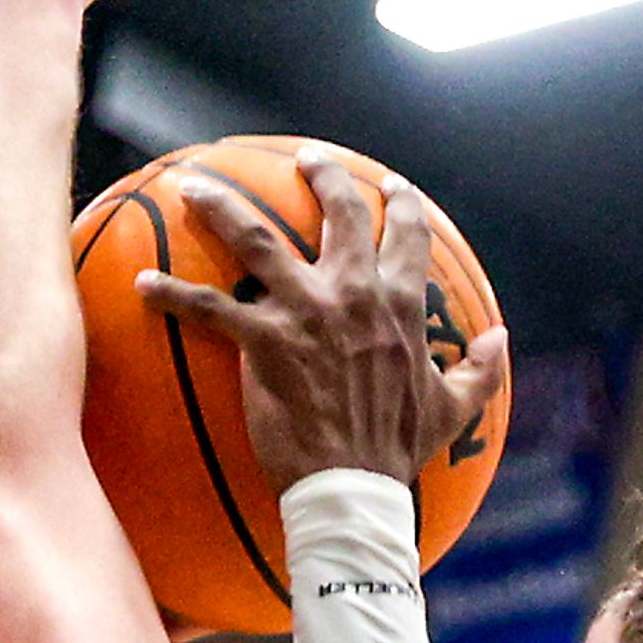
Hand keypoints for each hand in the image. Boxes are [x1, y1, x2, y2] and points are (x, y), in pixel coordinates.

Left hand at [152, 148, 510, 497]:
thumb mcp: (453, 407)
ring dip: (223, 207)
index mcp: (402, 304)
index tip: (392, 186)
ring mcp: (306, 312)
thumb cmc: (398, 449)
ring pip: (259, 239)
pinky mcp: (263, 341)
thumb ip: (478, 368)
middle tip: (306, 157)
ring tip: (195, 185)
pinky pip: (208, 308)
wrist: (353, 485)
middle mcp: (354, 293)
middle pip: (338, 212)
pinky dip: (171, 293)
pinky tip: (142, 283)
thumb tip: (500, 338)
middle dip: (322, 174)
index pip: (408, 235)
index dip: (401, 204)